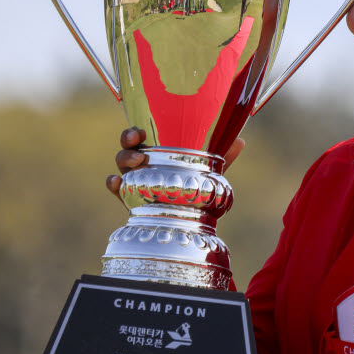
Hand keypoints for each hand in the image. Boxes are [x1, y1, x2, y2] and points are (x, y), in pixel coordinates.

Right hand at [105, 127, 245, 202]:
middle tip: (137, 145)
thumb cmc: (195, 191)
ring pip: (120, 167)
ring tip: (137, 162)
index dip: (134, 132)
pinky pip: (116, 190)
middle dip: (127, 143)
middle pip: (126, 149)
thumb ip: (221, 158)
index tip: (141, 131)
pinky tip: (116, 182)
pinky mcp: (131, 200)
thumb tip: (240, 140)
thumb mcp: (207, 173)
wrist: (190, 221)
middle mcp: (142, 166)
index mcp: (156, 154)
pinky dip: (113, 184)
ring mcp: (134, 183)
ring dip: (124, 160)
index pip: (140, 137)